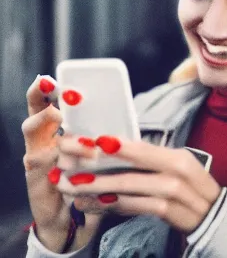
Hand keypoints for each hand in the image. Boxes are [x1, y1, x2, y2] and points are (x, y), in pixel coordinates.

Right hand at [22, 76, 100, 251]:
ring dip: (68, 144)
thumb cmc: (85, 174)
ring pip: (45, 148)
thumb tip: (122, 110)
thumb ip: (98, 130)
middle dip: (42, 110)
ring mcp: (37, 163)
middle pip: (34, 120)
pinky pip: (47, 174)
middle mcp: (41, 142)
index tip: (49, 79)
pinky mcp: (39, 184)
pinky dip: (62, 170)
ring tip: (87, 145)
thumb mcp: (93, 148)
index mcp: (54, 129)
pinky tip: (75, 172)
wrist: (71, 216)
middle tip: (58, 110)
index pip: (45, 104)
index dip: (43, 91)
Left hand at [57, 137, 221, 233]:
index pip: (141, 147)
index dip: (114, 144)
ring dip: (98, 188)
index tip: (87, 140)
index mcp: (177, 155)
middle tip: (69, 165)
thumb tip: (115, 150)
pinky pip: (134, 207)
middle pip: (132, 166)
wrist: (215, 217)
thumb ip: (151, 160)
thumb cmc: (191, 188)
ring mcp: (172, 193)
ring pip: (129, 188)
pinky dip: (111, 206)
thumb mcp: (177, 167)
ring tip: (72, 187)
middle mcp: (176, 171)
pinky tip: (92, 205)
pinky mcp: (169, 213)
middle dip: (98, 165)